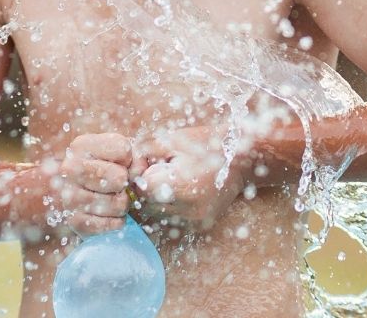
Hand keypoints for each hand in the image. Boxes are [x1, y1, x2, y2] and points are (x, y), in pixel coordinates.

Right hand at [57, 133, 133, 235]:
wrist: (94, 197)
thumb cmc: (112, 171)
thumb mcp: (125, 156)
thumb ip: (138, 159)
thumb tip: (138, 176)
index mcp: (81, 145)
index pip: (123, 150)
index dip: (130, 160)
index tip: (121, 164)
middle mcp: (70, 168)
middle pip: (118, 178)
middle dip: (126, 184)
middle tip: (118, 186)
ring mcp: (68, 195)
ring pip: (116, 204)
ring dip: (123, 205)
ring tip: (114, 200)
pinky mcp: (74, 220)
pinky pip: (109, 224)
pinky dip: (116, 222)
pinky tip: (111, 216)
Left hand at [133, 126, 250, 231]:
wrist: (242, 159)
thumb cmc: (204, 144)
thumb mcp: (170, 140)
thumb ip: (141, 154)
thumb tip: (123, 170)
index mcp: (178, 188)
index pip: (139, 189)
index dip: (141, 174)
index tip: (153, 163)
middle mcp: (186, 211)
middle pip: (146, 205)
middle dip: (147, 188)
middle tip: (164, 170)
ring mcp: (193, 222)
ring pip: (157, 216)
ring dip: (157, 200)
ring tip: (173, 180)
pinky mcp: (199, 227)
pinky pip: (172, 221)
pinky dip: (171, 208)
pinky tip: (182, 192)